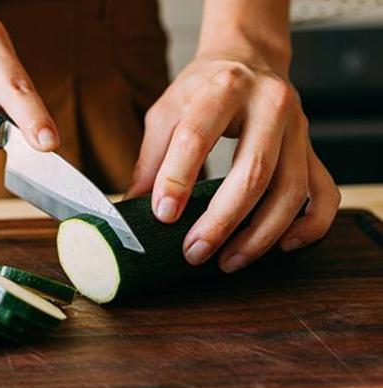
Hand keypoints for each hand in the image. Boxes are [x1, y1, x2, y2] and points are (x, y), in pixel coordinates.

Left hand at [126, 56, 340, 272]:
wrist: (248, 59)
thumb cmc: (203, 90)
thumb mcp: (167, 112)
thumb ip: (150, 159)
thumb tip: (131, 209)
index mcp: (224, 89)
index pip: (197, 136)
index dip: (177, 178)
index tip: (163, 214)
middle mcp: (269, 105)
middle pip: (253, 171)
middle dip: (222, 220)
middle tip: (194, 252)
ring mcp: (298, 129)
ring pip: (291, 190)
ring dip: (260, 234)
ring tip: (228, 261)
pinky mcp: (312, 149)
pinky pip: (324, 194)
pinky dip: (310, 225)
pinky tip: (284, 246)